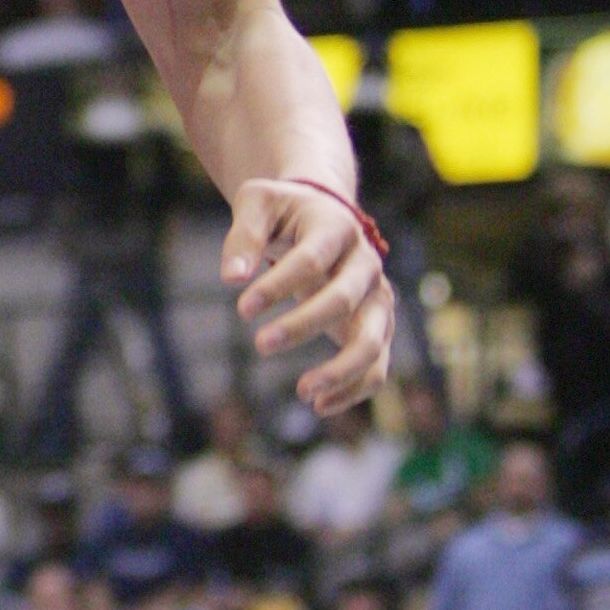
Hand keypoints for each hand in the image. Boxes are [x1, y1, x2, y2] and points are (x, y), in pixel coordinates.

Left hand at [220, 177, 394, 414]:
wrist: (321, 215)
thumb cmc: (283, 210)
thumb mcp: (258, 203)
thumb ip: (245, 237)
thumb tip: (232, 278)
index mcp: (337, 227)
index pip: (311, 260)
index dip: (278, 285)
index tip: (242, 309)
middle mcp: (366, 262)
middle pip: (343, 299)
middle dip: (302, 325)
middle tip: (259, 345)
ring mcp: (377, 297)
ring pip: (372, 340)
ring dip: (341, 370)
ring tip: (303, 393)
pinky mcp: (377, 325)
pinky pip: (377, 364)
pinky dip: (354, 388)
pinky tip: (319, 406)